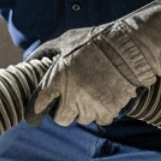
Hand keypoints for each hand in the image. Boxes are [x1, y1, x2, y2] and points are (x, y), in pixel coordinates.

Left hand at [31, 0, 160, 125]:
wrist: (132, 47)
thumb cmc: (98, 40)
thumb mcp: (67, 40)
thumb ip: (46, 52)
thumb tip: (28, 61)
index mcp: (58, 78)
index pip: (38, 105)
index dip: (36, 109)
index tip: (39, 109)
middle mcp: (72, 95)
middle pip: (60, 119)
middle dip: (64, 111)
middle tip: (71, 99)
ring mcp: (90, 105)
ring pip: (82, 119)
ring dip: (85, 110)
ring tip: (92, 91)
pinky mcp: (108, 111)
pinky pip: (100, 120)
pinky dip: (102, 112)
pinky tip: (105, 96)